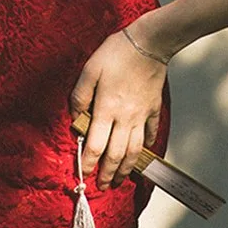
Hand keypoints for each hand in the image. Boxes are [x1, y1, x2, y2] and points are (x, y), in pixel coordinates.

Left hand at [69, 25, 166, 188]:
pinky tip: (145, 151)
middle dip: (107, 173)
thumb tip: (74, 116)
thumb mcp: (90, 69)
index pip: (95, 145)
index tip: (84, 174)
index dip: (88, 163)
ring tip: (120, 179)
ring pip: (135, 150)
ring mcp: (141, 115)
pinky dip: (148, 145)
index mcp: (106, 109)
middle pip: (116, 154)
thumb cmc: (116, 53)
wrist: (149, 42)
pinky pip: (151, 132)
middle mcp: (125, 118)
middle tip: (102, 186)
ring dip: (126, 168)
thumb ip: (79, 95)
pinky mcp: (154, 108)